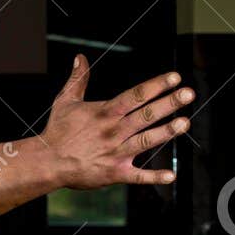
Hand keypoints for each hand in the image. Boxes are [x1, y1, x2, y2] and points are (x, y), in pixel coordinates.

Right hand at [40, 55, 194, 189]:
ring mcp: (115, 153)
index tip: (175, 77)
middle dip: (168, 103)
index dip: (155, 86)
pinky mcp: (114, 173)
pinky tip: (171, 175)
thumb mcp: (65, 102)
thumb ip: (77, 79)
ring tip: (185, 123)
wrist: (46, 162)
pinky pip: (137, 176)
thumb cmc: (56, 131)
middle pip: (145, 115)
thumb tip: (79, 57)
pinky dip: (153, 177)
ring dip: (166, 132)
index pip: (134, 96)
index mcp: (104, 113)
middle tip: (189, 94)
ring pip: (145, 140)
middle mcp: (113, 131)